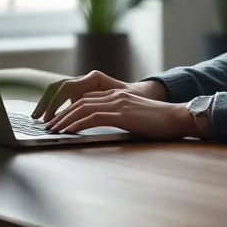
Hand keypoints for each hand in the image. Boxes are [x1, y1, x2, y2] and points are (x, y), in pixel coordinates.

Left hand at [43, 88, 195, 139]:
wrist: (177, 117)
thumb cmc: (160, 122)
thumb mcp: (135, 117)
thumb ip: (120, 117)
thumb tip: (105, 127)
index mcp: (117, 95)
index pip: (86, 99)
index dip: (69, 109)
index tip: (57, 120)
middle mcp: (115, 95)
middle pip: (79, 102)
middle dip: (61, 113)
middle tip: (48, 125)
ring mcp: (118, 103)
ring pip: (82, 108)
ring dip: (64, 119)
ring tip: (53, 129)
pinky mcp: (121, 114)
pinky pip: (93, 117)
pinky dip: (77, 124)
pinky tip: (68, 131)